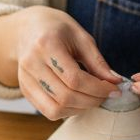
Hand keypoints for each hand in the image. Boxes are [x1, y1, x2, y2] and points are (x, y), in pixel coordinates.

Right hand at [6, 6, 121, 119]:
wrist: (28, 28)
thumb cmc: (58, 30)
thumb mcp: (81, 37)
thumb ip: (97, 61)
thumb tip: (115, 82)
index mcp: (46, 45)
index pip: (75, 78)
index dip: (98, 89)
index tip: (114, 90)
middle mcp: (31, 63)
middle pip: (65, 96)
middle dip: (92, 101)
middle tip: (106, 96)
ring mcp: (25, 79)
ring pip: (55, 109)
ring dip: (80, 109)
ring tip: (92, 98)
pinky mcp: (24, 90)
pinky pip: (47, 111)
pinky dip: (67, 111)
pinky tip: (77, 101)